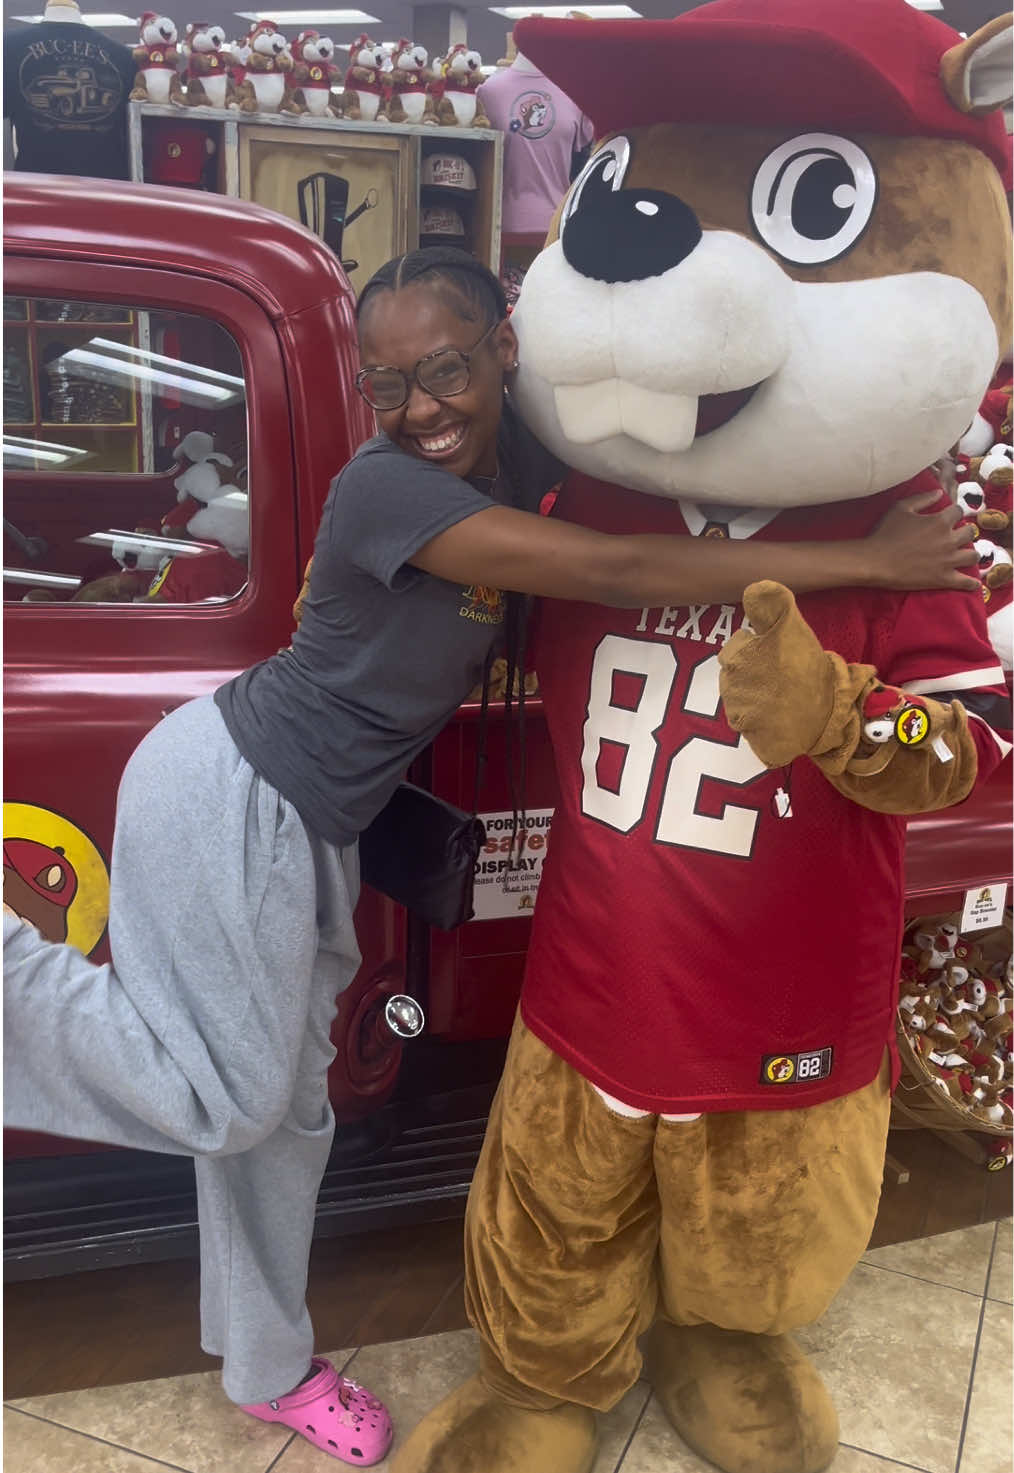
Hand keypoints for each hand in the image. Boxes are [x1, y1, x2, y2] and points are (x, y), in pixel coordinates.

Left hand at [719, 582, 876, 767]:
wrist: (829, 713)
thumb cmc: (807, 667)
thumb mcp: (791, 627)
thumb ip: (770, 605)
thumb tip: (753, 587)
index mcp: (735, 656)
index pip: (736, 646)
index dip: (759, 648)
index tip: (779, 655)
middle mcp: (729, 685)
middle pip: (735, 673)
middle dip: (756, 672)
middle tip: (783, 675)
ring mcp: (738, 713)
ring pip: (740, 697)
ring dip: (758, 695)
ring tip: (782, 694)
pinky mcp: (748, 735)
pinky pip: (748, 724)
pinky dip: (762, 720)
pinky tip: (779, 714)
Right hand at [866, 492, 977, 591]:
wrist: (875, 561)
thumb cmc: (884, 533)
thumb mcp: (900, 508)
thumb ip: (922, 498)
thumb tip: (940, 492)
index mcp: (940, 521)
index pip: (958, 511)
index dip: (953, 513)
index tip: (949, 516)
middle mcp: (949, 540)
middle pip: (970, 533)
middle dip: (964, 532)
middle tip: (956, 536)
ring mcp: (948, 561)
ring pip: (973, 556)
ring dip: (970, 554)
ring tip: (965, 556)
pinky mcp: (943, 579)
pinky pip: (965, 582)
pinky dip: (971, 583)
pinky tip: (973, 583)